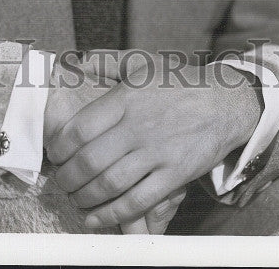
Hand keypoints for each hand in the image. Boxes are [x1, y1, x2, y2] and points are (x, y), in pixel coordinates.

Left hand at [46, 53, 260, 229]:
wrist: (224, 102)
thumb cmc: (178, 82)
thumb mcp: (142, 63)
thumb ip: (106, 61)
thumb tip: (76, 61)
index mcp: (127, 98)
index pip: (81, 128)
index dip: (60, 147)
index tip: (55, 156)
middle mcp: (139, 125)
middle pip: (90, 160)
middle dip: (68, 178)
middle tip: (62, 183)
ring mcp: (157, 152)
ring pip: (110, 184)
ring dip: (85, 198)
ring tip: (76, 199)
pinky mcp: (174, 175)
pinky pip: (137, 202)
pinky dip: (112, 214)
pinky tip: (97, 217)